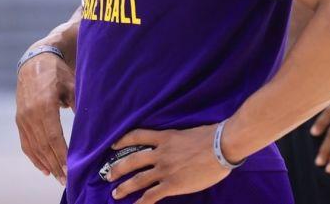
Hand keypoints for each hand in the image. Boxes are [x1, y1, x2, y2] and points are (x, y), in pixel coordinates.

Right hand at [15, 50, 74, 184]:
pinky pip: (26, 143)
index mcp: (44, 105)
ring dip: (45, 163)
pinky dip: (34, 157)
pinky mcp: (19, 120)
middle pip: (43, 145)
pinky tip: (43, 167)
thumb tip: (90, 122)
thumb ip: (79, 103)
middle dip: (55, 164)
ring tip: (57, 176)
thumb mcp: (72, 84)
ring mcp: (23, 118)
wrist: (36, 61)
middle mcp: (30, 115)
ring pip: (34, 147)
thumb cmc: (58, 72)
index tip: (69, 167)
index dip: (61, 153)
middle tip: (66, 179)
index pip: (53, 135)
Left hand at [108, 125, 230, 202]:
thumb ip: (178, 139)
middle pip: (133, 160)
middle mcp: (161, 153)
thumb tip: (177, 144)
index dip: (124, 140)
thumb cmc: (211, 136)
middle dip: (118, 168)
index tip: (114, 145)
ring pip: (138, 180)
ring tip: (115, 193)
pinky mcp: (172, 185)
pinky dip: (140, 203)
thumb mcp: (189, 132)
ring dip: (124, 187)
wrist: (221, 146)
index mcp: (166, 137)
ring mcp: (165, 169)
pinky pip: (151, 196)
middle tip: (108, 174)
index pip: (139, 136)